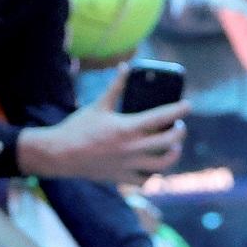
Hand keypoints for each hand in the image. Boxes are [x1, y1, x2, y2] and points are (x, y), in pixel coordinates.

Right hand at [22, 70, 188, 182]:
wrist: (59, 155)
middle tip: (178, 126)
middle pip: (169, 141)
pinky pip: (145, 180)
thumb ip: (115, 87)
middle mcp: (132, 148)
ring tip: (173, 147)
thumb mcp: (97, 106)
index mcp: (127, 128)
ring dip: (173, 154)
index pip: (163, 117)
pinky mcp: (120, 177)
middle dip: (180, 132)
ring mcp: (128, 165)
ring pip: (163, 164)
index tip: (187, 105)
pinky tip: (154, 166)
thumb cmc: (77, 128)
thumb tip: (125, 66)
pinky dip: (153, 174)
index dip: (179, 110)